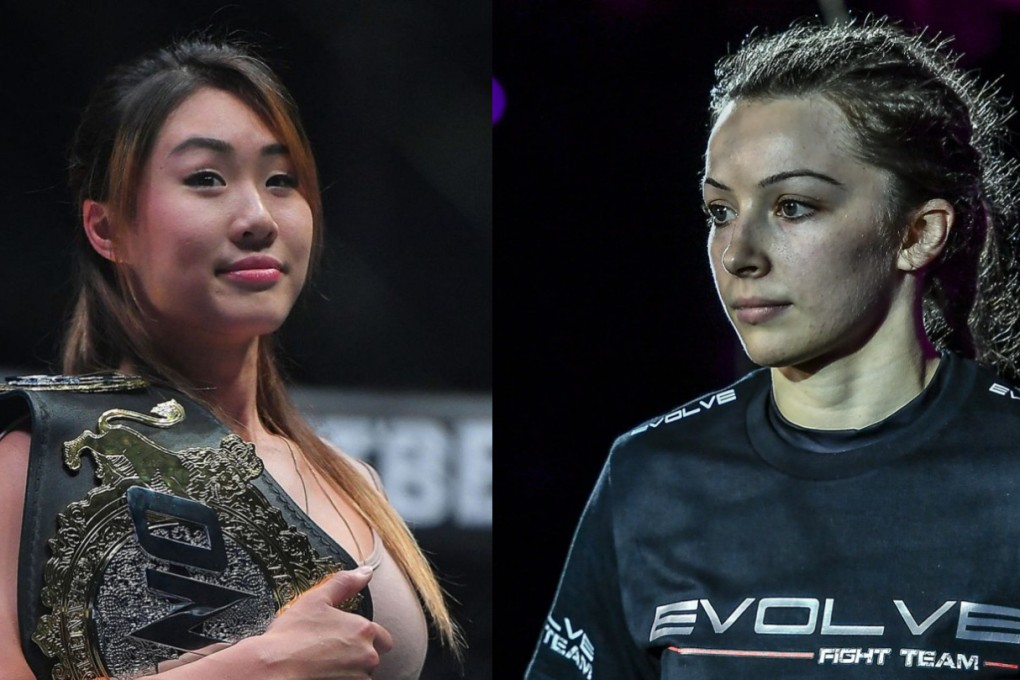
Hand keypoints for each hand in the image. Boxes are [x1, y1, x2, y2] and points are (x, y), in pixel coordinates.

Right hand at [260, 565, 392, 678]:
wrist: (272, 668)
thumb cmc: (291, 635)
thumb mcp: (316, 599)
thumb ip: (345, 584)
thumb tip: (365, 572)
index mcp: (363, 630)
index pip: (383, 638)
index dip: (367, 638)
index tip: (347, 639)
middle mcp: (367, 656)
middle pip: (372, 658)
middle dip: (358, 656)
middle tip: (332, 652)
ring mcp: (357, 678)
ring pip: (361, 675)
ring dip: (348, 671)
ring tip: (323, 664)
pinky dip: (339, 679)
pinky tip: (321, 674)